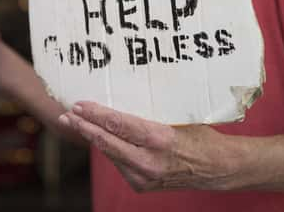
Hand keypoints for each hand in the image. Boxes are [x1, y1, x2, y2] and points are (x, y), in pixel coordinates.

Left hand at [58, 102, 236, 191]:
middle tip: (67, 115)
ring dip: (94, 138)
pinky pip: (119, 163)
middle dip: (84, 127)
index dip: (96, 114)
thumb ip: (150, 114)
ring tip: (79, 124)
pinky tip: (103, 138)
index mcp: (159, 139)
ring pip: (110, 154)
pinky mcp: (141, 185)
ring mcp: (144, 177)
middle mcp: (149, 161)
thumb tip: (122, 98)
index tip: (79, 105)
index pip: (119, 125)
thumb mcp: (178, 117)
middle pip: (107, 142)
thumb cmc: (200, 136)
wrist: (216, 168)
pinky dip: (111, 150)